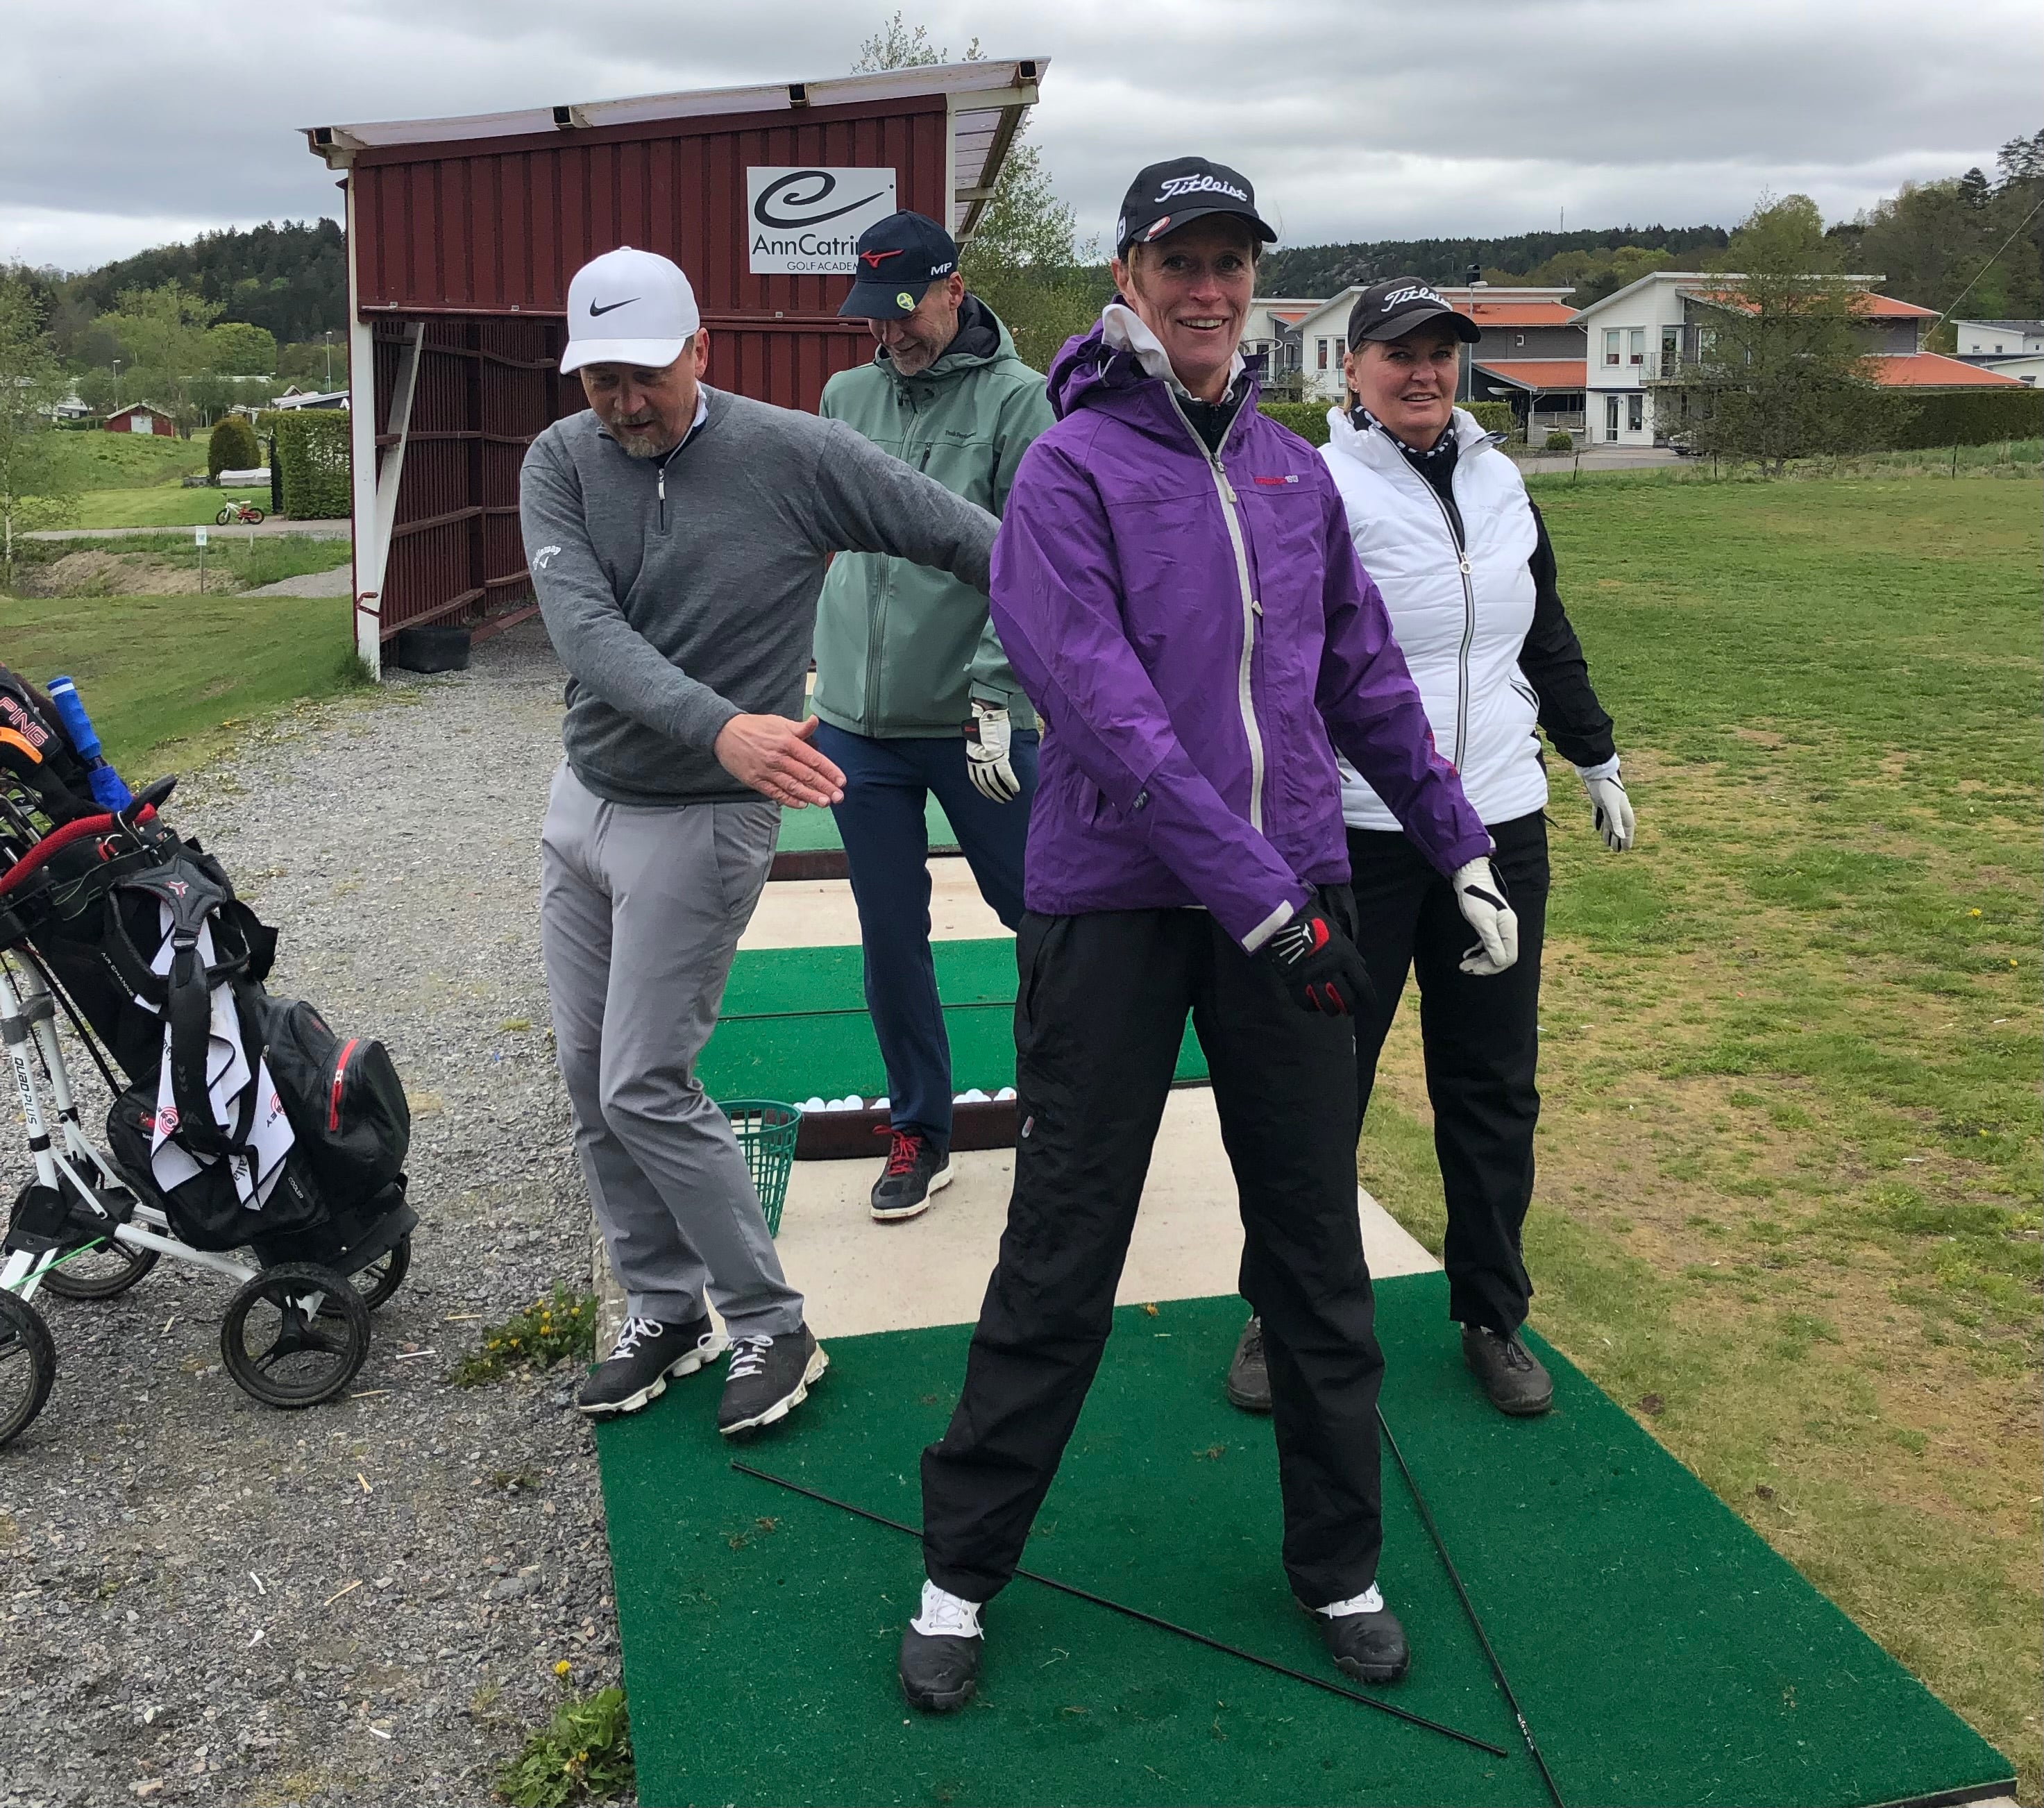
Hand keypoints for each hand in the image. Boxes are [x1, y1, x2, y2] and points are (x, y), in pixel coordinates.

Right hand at [712, 714, 843, 807]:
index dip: (829, 770)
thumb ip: (799, 728)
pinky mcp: (755, 780)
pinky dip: (789, 799)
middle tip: (839, 797)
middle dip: (824, 787)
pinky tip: (802, 804)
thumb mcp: (778, 722)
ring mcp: (766, 770)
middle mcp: (778, 757)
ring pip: (792, 786)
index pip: (813, 758)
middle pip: (806, 775)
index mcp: (786, 741)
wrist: (724, 733)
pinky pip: (775, 792)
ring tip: (825, 803)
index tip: (841, 780)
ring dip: (810, 796)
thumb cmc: (755, 727)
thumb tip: (815, 721)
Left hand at [963, 702, 1020, 803]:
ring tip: (1010, 797)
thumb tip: (988, 759)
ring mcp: (988, 759)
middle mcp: (978, 761)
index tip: (989, 796)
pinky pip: (1006, 774)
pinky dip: (1011, 783)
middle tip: (1003, 800)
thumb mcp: (978, 741)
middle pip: (986, 783)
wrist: (988, 714)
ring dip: (1004, 791)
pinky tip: (1016, 789)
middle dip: (995, 794)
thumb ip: (981, 752)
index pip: (976, 779)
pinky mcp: (999, 756)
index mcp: (972, 758)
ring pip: (996, 781)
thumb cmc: (984, 725)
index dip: (983, 790)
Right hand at [1258, 905, 1377, 1017]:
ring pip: (1328, 1005)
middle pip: (1347, 999)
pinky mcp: (1295, 984)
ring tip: (1332, 1009)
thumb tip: (1360, 968)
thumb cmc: (1316, 924)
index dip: (1369, 998)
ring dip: (1332, 1010)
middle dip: (1350, 1008)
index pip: (1363, 984)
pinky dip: (1313, 1006)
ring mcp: (1313, 979)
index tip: (1370, 1005)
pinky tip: (1315, 1003)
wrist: (1288, 921)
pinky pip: (1307, 1003)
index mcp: (1345, 958)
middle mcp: (1332, 971)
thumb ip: (1351, 955)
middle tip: (1349, 1010)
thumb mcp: (1340, 936)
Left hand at [1451, 859, 1518, 975]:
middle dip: (1484, 965)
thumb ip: (1491, 941)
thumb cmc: (1474, 895)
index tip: (1475, 969)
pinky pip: (1488, 945)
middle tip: (1465, 968)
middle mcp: (1507, 929)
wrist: (1469, 877)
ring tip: (1464, 963)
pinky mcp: (1491, 926)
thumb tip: (1499, 961)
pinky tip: (1468, 954)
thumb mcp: (1482, 920)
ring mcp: (1500, 928)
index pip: (1509, 957)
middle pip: (1502, 957)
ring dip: (1480, 960)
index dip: (1493, 966)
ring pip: (1494, 952)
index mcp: (1509, 928)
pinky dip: (1478, 952)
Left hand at [1580, 766, 1634, 851]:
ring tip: (1607, 843)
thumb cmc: (1606, 787)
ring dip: (1608, 833)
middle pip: (1618, 827)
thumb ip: (1615, 821)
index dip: (1627, 839)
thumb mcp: (1611, 806)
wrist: (1596, 770)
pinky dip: (1599, 821)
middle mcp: (1617, 808)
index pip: (1627, 829)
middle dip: (1617, 839)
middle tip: (1616, 851)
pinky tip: (1597, 827)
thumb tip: (1621, 837)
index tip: (1626, 850)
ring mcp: (1607, 804)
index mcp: (1623, 810)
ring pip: (1608, 822)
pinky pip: (1599, 814)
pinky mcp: (1598, 800)